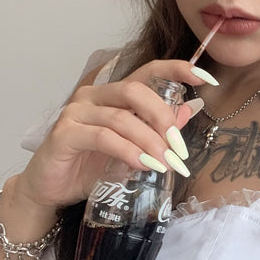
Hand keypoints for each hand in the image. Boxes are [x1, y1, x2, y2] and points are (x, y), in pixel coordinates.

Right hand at [16, 59, 207, 210]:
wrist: (53, 190)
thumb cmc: (92, 167)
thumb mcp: (134, 150)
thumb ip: (158, 130)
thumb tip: (189, 109)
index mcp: (114, 95)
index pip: (148, 71)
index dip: (177, 70)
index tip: (206, 78)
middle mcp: (94, 96)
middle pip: (136, 91)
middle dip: (163, 119)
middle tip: (178, 149)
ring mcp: (76, 112)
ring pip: (121, 117)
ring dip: (149, 142)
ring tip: (165, 164)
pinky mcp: (64, 134)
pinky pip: (102, 137)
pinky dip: (127, 151)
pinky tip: (142, 165)